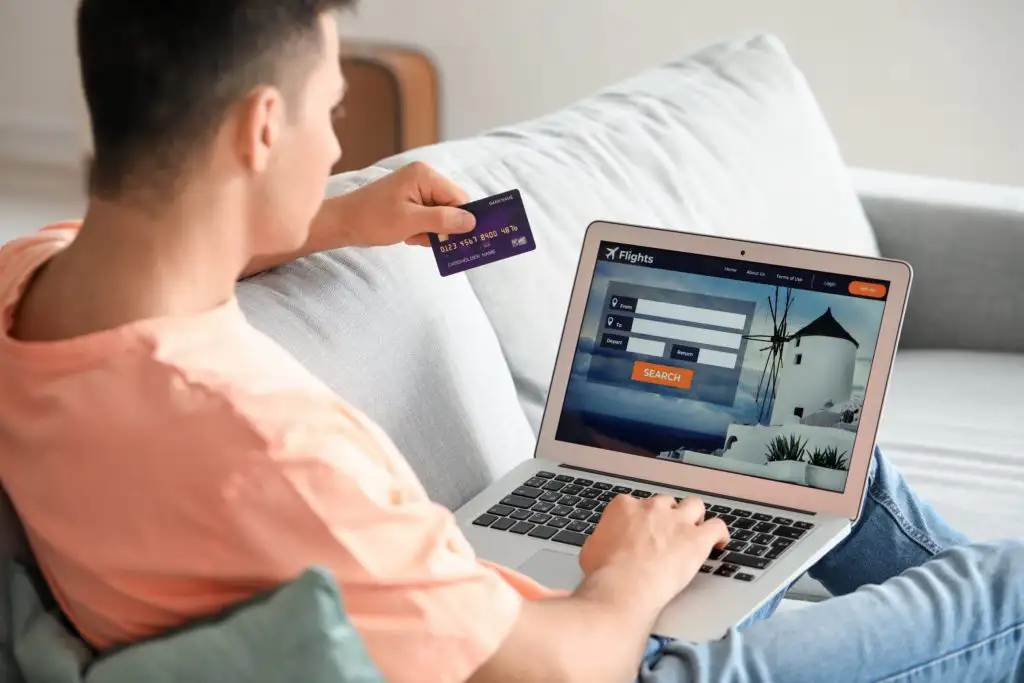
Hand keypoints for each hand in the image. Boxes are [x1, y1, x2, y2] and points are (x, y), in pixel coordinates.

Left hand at [334, 161, 475, 247]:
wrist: (342, 223)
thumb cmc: (372, 219)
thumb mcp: (411, 222)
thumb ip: (443, 220)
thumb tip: (471, 222)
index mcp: (425, 175)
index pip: (459, 198)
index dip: (461, 219)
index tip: (460, 239)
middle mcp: (423, 177)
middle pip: (451, 206)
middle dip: (443, 227)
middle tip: (427, 239)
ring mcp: (416, 188)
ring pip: (441, 214)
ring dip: (431, 231)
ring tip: (412, 236)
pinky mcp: (409, 199)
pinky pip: (428, 216)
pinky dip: (422, 230)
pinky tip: (408, 235)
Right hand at [578, 494, 728, 609]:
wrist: (624, 587)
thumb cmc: (605, 572)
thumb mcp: (591, 550)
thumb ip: (601, 540)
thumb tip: (602, 544)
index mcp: (624, 507)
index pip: (636, 504)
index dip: (640, 519)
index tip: (641, 532)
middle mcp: (652, 508)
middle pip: (665, 503)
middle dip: (667, 516)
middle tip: (666, 534)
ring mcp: (676, 521)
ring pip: (694, 505)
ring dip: (694, 516)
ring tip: (694, 531)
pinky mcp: (696, 539)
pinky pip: (717, 526)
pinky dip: (719, 533)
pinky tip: (718, 542)